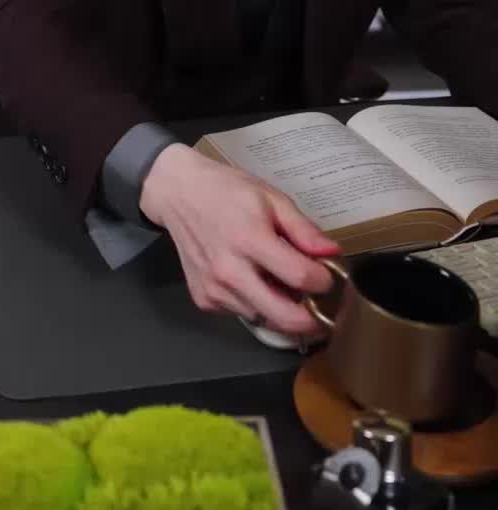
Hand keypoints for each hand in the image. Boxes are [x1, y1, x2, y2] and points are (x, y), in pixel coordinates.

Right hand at [139, 143, 336, 337]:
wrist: (176, 193)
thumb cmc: (226, 191)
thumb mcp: (270, 197)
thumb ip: (302, 229)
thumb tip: (332, 254)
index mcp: (249, 239)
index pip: (300, 277)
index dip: (324, 281)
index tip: (329, 276)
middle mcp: (229, 271)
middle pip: (285, 317)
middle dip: (313, 318)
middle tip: (322, 308)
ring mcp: (214, 289)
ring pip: (265, 319)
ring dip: (282, 309)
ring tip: (282, 284)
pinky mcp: (203, 299)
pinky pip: (243, 314)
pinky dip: (256, 304)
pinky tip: (252, 280)